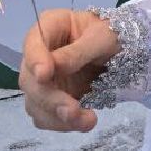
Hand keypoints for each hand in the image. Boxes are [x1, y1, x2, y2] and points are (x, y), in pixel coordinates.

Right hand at [18, 8, 119, 131]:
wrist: (121, 49)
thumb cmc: (112, 34)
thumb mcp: (103, 36)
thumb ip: (79, 51)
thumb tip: (53, 67)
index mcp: (50, 26)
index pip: (33, 42)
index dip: (35, 60)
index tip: (44, 76)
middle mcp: (39, 54)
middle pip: (29, 80)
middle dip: (50, 99)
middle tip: (72, 110)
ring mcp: (42, 79)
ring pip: (35, 103)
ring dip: (57, 117)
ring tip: (86, 121)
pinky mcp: (50, 99)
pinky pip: (46, 116)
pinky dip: (62, 124)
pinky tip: (83, 122)